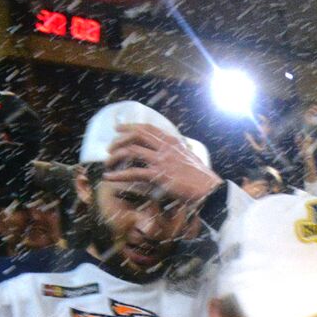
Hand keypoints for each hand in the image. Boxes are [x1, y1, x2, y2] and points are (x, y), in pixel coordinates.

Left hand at [104, 124, 221, 205]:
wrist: (209, 190)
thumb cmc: (202, 177)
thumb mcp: (190, 156)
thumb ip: (180, 150)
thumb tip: (178, 146)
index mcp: (172, 141)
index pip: (147, 128)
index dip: (130, 126)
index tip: (119, 128)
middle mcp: (165, 147)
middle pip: (136, 135)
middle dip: (119, 139)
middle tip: (109, 148)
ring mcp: (161, 161)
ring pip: (131, 151)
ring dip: (116, 156)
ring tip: (108, 163)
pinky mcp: (158, 176)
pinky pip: (133, 173)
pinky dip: (118, 176)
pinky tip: (109, 177)